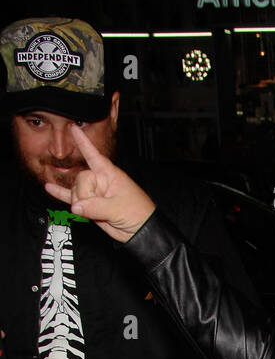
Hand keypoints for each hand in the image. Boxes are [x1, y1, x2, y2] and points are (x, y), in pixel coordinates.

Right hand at [44, 125, 155, 241]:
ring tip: (93, 212)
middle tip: (96, 206)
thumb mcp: (118, 208)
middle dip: (83, 194)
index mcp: (109, 174)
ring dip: (79, 203)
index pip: (93, 154)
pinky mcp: (90, 205)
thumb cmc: (137, 213)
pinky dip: (61, 194)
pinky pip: (72, 197)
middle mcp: (100, 180)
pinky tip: (49, 188)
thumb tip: (75, 207)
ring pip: (75, 192)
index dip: (83, 141)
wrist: (141, 231)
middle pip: (80, 180)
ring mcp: (94, 193)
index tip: (73, 127)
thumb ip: (95, 207)